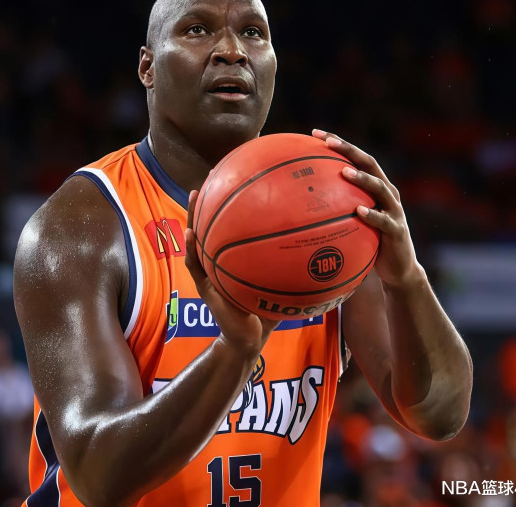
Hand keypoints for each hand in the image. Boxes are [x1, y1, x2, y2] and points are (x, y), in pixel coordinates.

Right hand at [185, 190, 279, 355]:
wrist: (250, 339)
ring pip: (198, 240)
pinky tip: (191, 235)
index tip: (240, 176)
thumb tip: (324, 243)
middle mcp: (221, 262)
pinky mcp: (205, 288)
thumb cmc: (267, 310)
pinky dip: (191, 250)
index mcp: (236, 258)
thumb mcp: (282, 284)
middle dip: (213, 200)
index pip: (233, 225)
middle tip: (213, 174)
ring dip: (194, 217)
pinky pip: (195, 266)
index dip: (234, 202)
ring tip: (194, 196)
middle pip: (213, 225)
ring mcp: (210, 273)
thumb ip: (293, 266)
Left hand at [312, 129, 423, 288]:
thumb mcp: (349, 224)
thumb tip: (291, 207)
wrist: (397, 269)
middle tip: (328, 142)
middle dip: (349, 150)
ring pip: (380, 188)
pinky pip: (384, 221)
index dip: (338, 143)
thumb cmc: (368, 243)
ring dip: (362, 178)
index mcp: (375, 186)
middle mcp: (387, 193)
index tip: (314, 133)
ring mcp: (395, 210)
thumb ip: (330, 210)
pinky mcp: (397, 230)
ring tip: (344, 172)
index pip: (355, 158)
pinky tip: (358, 211)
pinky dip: (371, 215)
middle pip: (369, 163)